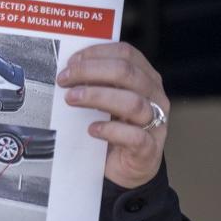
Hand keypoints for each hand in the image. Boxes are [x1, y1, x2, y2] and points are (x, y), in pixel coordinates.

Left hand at [57, 42, 167, 188]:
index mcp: (145, 78)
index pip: (126, 53)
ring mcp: (155, 122)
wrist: (126, 167)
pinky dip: (110, 130)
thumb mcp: (105, 101)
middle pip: (127, 73)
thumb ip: (95, 83)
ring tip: (71, 99)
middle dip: (90, 71)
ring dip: (97, 96)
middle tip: (64, 79)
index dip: (96, 53)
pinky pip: (134, 136)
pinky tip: (92, 129)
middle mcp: (154, 96)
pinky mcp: (148, 149)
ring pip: (132, 102)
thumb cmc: (114, 128)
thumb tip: (67, 70)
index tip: (71, 62)